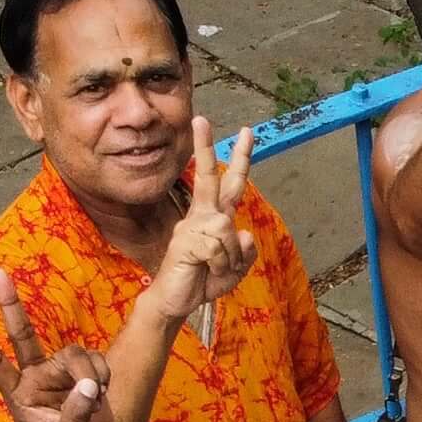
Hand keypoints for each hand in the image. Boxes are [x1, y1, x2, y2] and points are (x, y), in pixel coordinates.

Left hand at [0, 268, 121, 421]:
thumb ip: (76, 414)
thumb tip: (89, 386)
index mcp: (19, 396)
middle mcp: (35, 377)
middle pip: (22, 335)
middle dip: (10, 304)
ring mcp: (58, 372)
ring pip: (73, 353)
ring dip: (89, 373)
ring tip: (96, 397)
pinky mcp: (83, 371)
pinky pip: (94, 359)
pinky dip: (102, 374)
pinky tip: (102, 393)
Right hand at [147, 116, 257, 318]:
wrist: (176, 301)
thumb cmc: (202, 281)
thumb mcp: (234, 269)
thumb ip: (245, 253)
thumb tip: (244, 232)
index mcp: (214, 218)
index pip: (229, 184)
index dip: (239, 159)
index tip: (245, 133)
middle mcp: (202, 217)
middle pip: (210, 178)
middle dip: (206, 148)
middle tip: (201, 119)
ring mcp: (192, 227)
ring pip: (226, 228)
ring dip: (230, 257)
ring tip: (216, 269)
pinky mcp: (186, 241)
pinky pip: (217, 246)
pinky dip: (220, 264)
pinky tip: (206, 271)